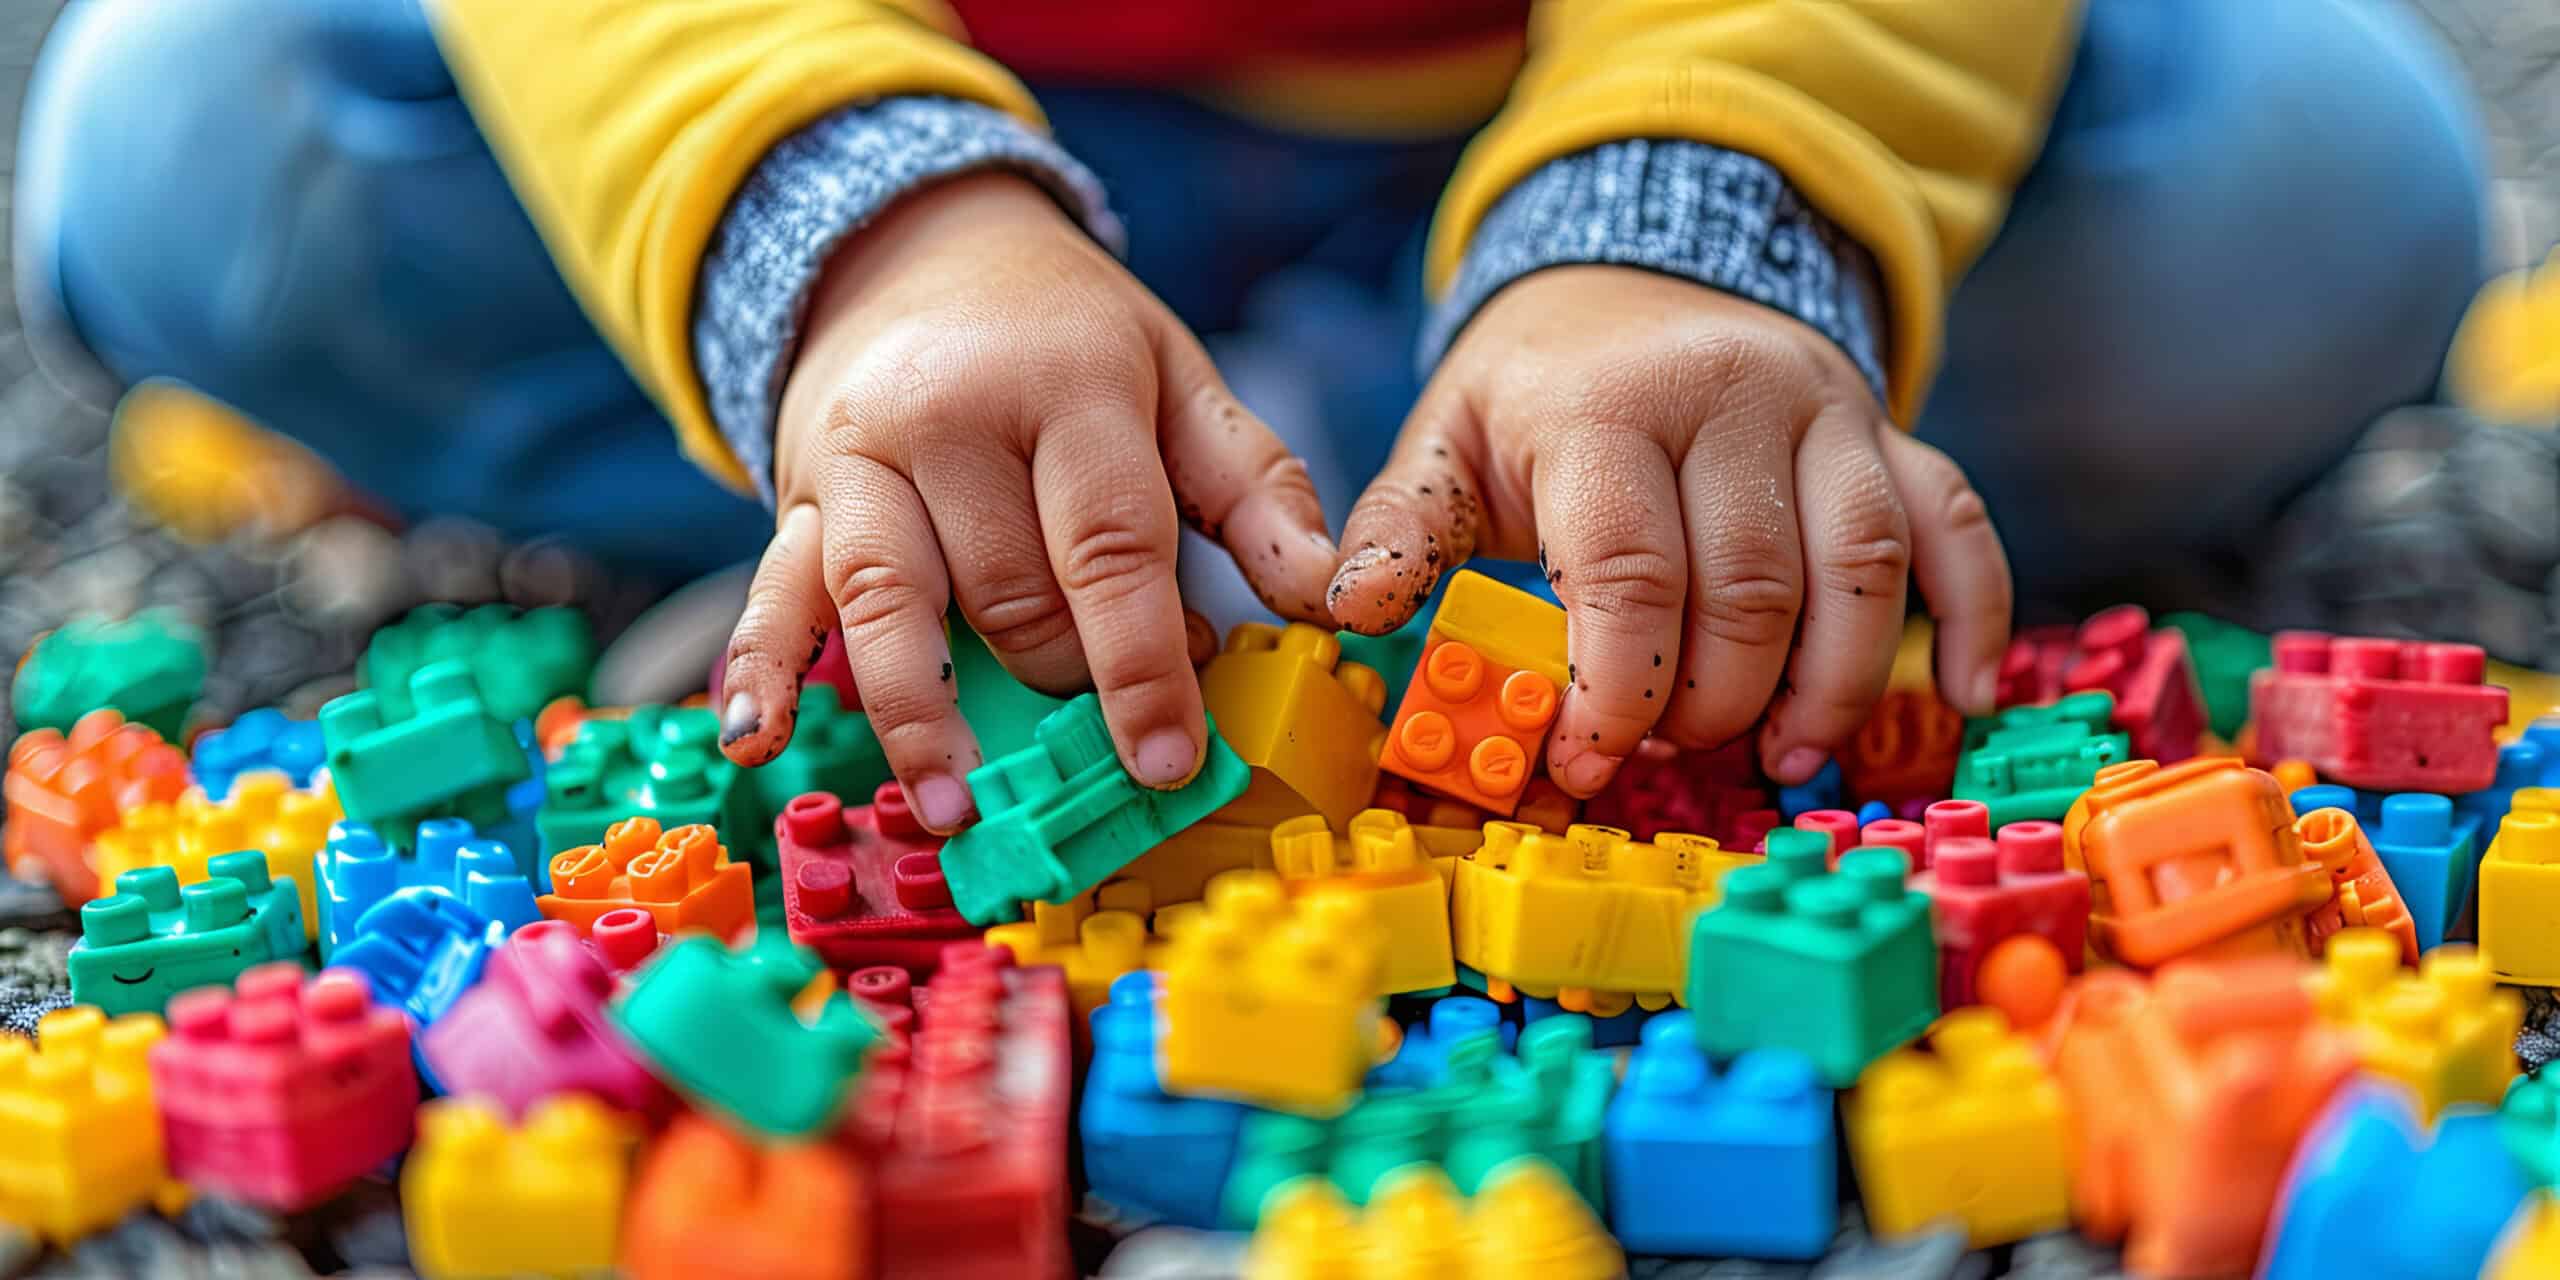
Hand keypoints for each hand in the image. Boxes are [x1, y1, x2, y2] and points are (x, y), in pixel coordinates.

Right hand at [718, 173, 1337, 831]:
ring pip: (889, 602)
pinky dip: (760, 667)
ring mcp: (861, 460)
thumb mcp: (1180, 381)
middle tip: (1106, 743)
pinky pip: (771, 588)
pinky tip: (753, 738)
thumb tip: (1331, 596)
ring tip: (955, 807)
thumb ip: (1258, 490)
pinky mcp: (796, 496)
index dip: (1143, 664)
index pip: (1111, 546)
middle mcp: (951, 419)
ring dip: (920, 714)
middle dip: (1062, 684)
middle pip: (1008, 594)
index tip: (1169, 761)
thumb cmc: (1070, 340)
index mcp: (1068, 388)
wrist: (919, 247)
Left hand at [1329, 266, 2010, 795]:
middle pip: (1749, 591)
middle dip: (1709, 704)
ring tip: (1785, 760)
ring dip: (1831, 689)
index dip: (1613, 691)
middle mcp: (1732, 400)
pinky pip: (1958, 527)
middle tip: (1670, 756)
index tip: (1587, 763)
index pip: (1628, 573)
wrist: (1641, 269)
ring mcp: (1827, 413)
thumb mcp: (1447, 440)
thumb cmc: (1535, 392)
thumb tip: (1348, 613)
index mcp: (1607, 410)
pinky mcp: (1890, 435)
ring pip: (1863, 570)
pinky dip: (1975, 619)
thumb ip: (1400, 527)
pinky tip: (1961, 704)